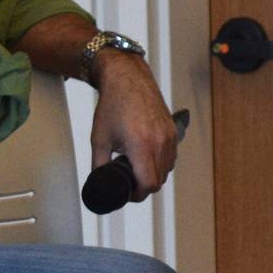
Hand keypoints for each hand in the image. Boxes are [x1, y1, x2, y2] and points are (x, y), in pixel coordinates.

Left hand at [89, 51, 177, 201]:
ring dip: (153, 174)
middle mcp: (160, 141)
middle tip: (129, 182)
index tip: (128, 192)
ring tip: (137, 167)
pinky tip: (146, 155)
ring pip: (167, 170)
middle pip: (159, 181)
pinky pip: (171, 156)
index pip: (149, 184)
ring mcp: (169, 136)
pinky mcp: (173, 131)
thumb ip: (99, 165)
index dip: (137, 194)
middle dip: (144, 186)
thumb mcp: (100, 138)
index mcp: (141, 145)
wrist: (127, 78)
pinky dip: (161, 162)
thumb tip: (98, 181)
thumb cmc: (114, 103)